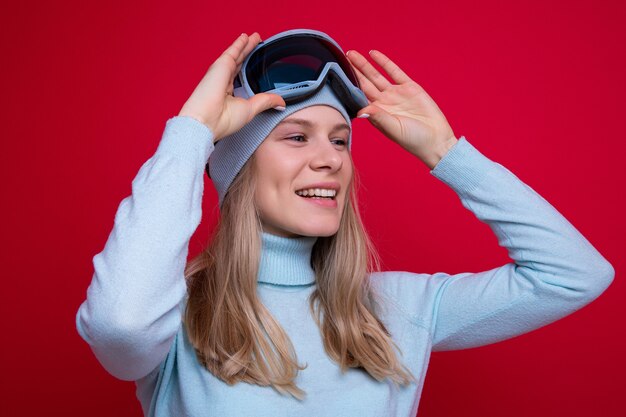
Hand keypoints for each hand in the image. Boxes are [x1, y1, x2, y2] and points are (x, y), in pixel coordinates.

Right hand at [178, 33, 285, 142]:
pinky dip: (239, 44)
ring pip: (237, 56)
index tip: (256, 65)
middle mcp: (224, 83)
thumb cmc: (223, 120)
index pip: (241, 78)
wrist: (207, 120)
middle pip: (239, 64)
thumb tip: (281, 102)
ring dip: (245, 46)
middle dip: (247, 53)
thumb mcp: (251, 109)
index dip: (248, 70)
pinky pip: (233, 51)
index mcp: (229, 95)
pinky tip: (246, 37)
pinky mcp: (221, 66)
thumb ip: (266, 102)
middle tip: (257, 44)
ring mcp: (221, 73)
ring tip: (254, 37)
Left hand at [345, 49, 457, 168]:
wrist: (436, 139)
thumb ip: (378, 117)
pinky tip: (373, 54)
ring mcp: (396, 94)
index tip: (336, 76)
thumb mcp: (394, 129)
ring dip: (364, 65)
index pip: (358, 96)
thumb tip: (360, 110)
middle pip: (364, 83)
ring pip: (376, 75)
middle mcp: (384, 102)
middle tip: (340, 59)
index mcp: (376, 113)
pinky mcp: (409, 88)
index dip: (348, 86)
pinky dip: (384, 62)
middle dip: (353, 71)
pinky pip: (394, 72)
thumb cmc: (413, 140)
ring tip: (351, 54)